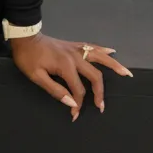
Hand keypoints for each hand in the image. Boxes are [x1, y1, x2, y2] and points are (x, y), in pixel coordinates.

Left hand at [9, 34, 132, 119]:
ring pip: (100, 57)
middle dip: (100, 93)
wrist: (26, 37)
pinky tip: (112, 52)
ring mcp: (77, 49)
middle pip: (95, 76)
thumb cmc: (28, 58)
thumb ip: (55, 90)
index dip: (79, 104)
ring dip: (114, 65)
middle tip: (101, 107)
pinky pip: (93, 47)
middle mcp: (75, 56)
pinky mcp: (75, 45)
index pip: (79, 90)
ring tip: (126, 73)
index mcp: (66, 66)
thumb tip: (73, 102)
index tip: (74, 115)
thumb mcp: (37, 77)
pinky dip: (104, 50)